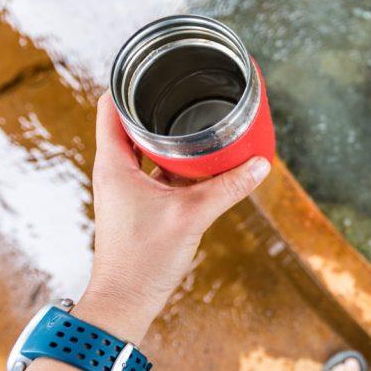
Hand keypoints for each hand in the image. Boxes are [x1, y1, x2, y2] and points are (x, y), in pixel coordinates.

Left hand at [73, 93, 270, 342]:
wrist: (125, 303)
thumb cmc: (143, 260)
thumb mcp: (192, 216)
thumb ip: (227, 188)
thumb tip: (260, 165)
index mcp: (113, 163)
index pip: (110, 106)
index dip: (129, 82)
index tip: (157, 68)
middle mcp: (114, 171)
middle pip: (131, 123)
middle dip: (159, 106)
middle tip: (190, 89)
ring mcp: (125, 189)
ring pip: (145, 150)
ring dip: (170, 138)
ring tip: (201, 122)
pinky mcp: (138, 206)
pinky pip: (157, 174)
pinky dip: (176, 165)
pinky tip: (202, 164)